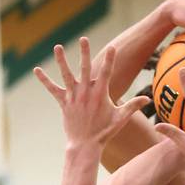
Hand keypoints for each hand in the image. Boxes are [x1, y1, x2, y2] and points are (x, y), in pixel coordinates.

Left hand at [34, 38, 148, 146]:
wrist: (85, 145)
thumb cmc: (104, 132)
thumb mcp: (121, 119)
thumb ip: (133, 106)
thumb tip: (148, 98)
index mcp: (100, 95)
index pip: (107, 73)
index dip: (111, 60)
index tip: (113, 47)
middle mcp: (86, 93)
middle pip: (85, 69)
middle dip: (85, 53)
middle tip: (84, 38)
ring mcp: (73, 97)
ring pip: (66, 75)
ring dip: (62, 60)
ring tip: (58, 47)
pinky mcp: (63, 103)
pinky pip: (52, 89)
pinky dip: (44, 80)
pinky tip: (37, 70)